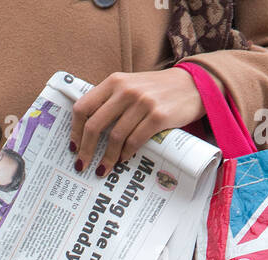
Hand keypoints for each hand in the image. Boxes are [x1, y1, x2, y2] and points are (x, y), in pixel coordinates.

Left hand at [70, 68, 206, 174]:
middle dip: (86, 150)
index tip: (73, 147)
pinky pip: (134, 141)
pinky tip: (123, 160)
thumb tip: (88, 131)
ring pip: (114, 137)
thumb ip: (112, 101)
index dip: (75, 130)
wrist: (194, 85)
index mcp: (114, 81)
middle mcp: (126, 90)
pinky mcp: (158, 116)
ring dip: (107, 158)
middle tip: (82, 166)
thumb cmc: (157, 91)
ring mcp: (142, 103)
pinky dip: (126, 154)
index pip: (83, 107)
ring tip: (103, 169)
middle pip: (95, 125)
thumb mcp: (131, 87)